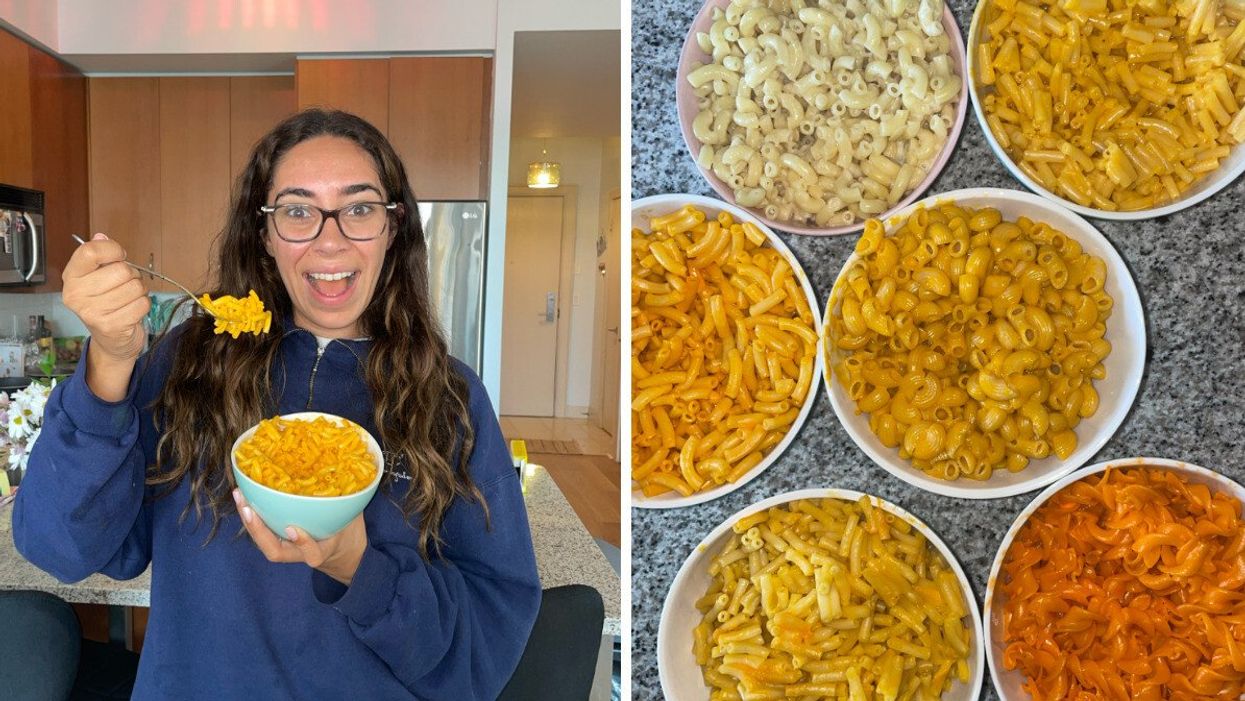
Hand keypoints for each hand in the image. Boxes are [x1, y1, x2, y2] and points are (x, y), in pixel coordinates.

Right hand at [62, 233, 150, 399]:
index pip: (91, 251)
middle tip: (124, 286)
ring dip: (139, 292)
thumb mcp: (99, 278)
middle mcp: (76, 295)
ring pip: (135, 287)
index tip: (119, 257)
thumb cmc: (108, 303)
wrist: (112, 342)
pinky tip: (132, 311)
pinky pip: (142, 304)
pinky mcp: (111, 326)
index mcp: (71, 277)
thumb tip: (101, 236)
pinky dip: (143, 305)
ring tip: (128, 300)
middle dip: (131, 276)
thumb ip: (101, 256)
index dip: (113, 250)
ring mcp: (92, 312)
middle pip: (121, 270)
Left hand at [233, 489, 367, 585]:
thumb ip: (348, 505)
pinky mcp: (280, 539)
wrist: (344, 554)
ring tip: (240, 496)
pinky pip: (263, 530)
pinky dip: (252, 514)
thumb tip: (350, 475)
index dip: (303, 543)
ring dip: (249, 521)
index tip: (294, 529)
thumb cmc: (348, 534)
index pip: (312, 554)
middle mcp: (301, 554)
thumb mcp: (354, 521)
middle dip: (259, 531)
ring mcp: (288, 548)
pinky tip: (244, 495)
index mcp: (323, 551)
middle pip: (275, 551)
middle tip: (248, 509)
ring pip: (264, 542)